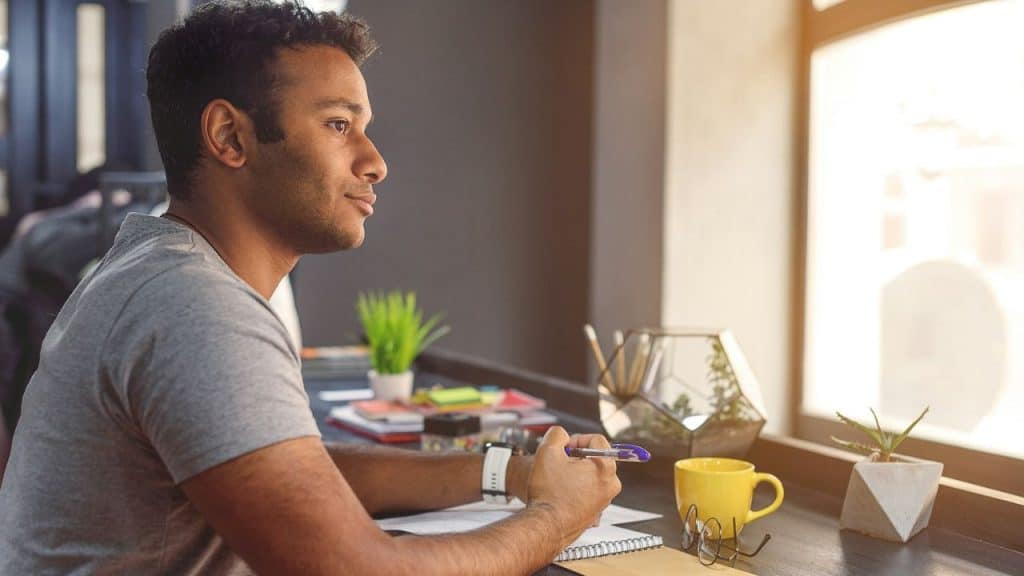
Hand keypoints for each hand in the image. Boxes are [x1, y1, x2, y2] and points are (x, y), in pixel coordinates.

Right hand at [524, 427, 620, 543]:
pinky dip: (576, 488)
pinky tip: (561, 492)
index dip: (576, 439)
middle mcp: (611, 484)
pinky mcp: (596, 512)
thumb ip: (557, 434)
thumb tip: (561, 436)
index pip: (596, 440)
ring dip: (575, 473)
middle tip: (559, 463)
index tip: (563, 448)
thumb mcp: (547, 451)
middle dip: (576, 457)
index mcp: (606, 467)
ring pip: (591, 475)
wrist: (546, 526)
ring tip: (557, 480)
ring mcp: (604, 500)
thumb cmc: (549, 493)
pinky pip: (588, 491)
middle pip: (595, 458)